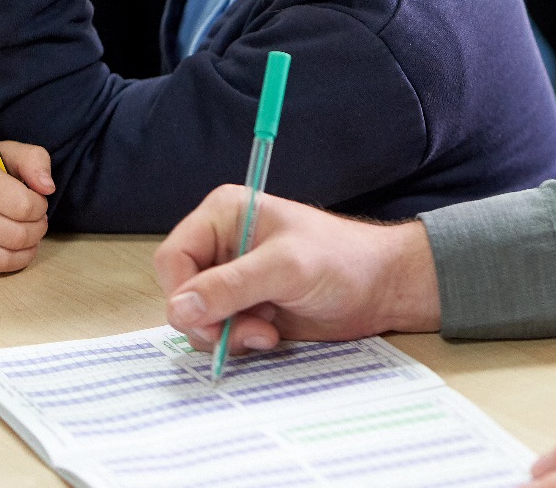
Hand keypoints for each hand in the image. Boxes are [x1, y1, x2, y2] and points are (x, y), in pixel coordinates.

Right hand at [0, 141, 54, 274]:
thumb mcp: (4, 153)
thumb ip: (33, 160)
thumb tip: (48, 188)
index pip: (24, 206)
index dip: (40, 206)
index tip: (35, 201)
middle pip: (18, 236)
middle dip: (37, 229)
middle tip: (34, 220)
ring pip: (5, 259)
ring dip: (27, 249)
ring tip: (25, 234)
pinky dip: (8, 261)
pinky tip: (6, 245)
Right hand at [156, 186, 441, 354]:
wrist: (382, 288)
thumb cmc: (342, 260)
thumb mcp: (285, 268)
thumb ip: (230, 287)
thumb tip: (178, 309)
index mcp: (224, 214)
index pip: (174, 257)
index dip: (182, 292)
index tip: (206, 319)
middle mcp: (222, 244)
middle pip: (180, 291)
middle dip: (207, 319)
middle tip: (244, 331)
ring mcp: (233, 278)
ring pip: (197, 318)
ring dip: (226, 334)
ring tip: (266, 331)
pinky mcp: (246, 307)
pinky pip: (219, 332)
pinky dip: (238, 340)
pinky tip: (270, 335)